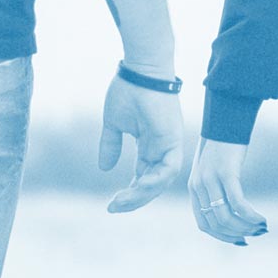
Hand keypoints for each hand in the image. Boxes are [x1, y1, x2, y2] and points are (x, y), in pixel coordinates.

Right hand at [98, 71, 182, 212]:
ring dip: (142, 194)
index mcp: (149, 146)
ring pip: (161, 180)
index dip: (129, 193)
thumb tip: (104, 168)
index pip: (142, 177)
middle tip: (114, 208)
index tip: (111, 204)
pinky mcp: (173, 140)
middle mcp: (161, 149)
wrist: (139, 70)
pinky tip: (138, 186)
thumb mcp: (114, 124)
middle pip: (152, 184)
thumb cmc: (128, 90)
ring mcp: (169, 145)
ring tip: (122, 201)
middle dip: (134, 199)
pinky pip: (168, 168)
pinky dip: (155, 180)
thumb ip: (111, 146)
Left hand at [189, 137, 266, 246]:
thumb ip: (215, 188)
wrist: (225, 120)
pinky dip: (250, 215)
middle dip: (238, 233)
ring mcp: (211, 180)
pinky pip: (238, 203)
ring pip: (226, 217)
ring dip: (245, 227)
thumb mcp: (213, 169)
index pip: (204, 225)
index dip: (222, 237)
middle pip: (216, 223)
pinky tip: (261, 218)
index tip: (240, 240)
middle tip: (255, 233)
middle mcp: (199, 187)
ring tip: (261, 227)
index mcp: (195, 189)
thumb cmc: (223, 145)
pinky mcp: (226, 172)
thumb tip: (230, 209)